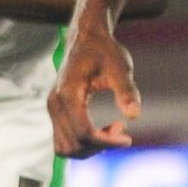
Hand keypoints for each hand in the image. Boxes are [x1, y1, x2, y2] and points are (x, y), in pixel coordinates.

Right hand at [48, 23, 143, 156]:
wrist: (85, 38)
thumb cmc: (104, 50)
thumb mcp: (120, 67)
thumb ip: (126, 90)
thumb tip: (134, 115)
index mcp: (68, 94)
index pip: (84, 133)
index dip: (107, 142)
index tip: (127, 138)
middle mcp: (55, 104)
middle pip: (74, 145)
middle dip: (100, 146)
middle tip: (120, 128)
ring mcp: (53, 109)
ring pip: (65, 148)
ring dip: (90, 148)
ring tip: (111, 130)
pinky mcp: (56, 111)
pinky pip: (63, 140)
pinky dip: (82, 143)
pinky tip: (100, 130)